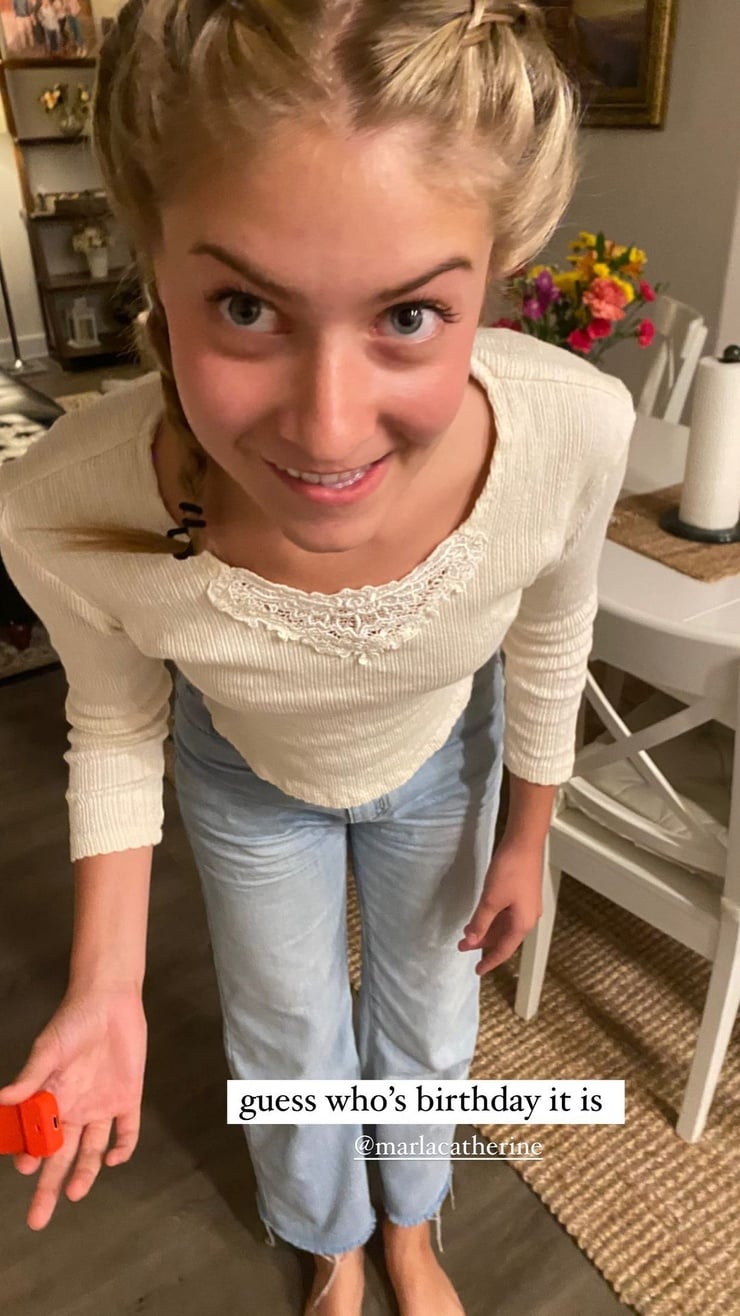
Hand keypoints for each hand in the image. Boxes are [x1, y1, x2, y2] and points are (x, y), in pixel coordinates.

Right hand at [0, 986, 146, 1229]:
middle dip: (49, 1186)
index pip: (37, 1138)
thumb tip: (2, 1100)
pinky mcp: (128, 1097)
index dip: (30, 1156)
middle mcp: (75, 1107)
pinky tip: (114, 1159)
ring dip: (84, 1172)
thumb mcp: (49, 1048)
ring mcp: (102, 1104)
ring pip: (92, 1149)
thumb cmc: (73, 1020)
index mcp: (51, 1098)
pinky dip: (123, 1145)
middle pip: (60, 1155)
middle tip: (37, 1219)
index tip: (25, 1169)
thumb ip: (31, 1077)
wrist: (110, 998)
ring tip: (75, 1194)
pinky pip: (127, 1128)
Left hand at [457, 839, 543, 975]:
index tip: (477, 971)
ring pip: (503, 926)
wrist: (524, 843)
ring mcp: (526, 906)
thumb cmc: (510, 871)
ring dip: (486, 930)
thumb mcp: (491, 899)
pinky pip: (505, 915)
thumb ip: (481, 922)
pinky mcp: (522, 894)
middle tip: (461, 946)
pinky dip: (492, 919)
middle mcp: (527, 918)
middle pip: (503, 938)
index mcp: (522, 923)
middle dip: (483, 943)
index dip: (489, 961)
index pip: (503, 950)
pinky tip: (480, 916)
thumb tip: (472, 941)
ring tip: (466, 932)